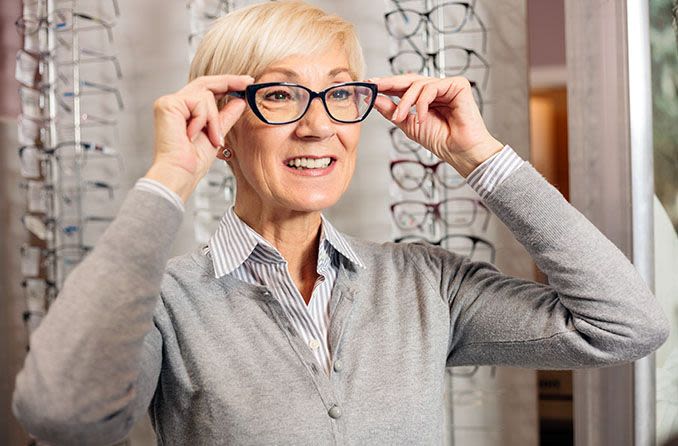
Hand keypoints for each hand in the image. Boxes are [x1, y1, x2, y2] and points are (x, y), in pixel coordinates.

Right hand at [145, 74, 253, 201]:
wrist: (181, 174)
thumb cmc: (193, 163)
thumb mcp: (216, 134)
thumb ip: (226, 116)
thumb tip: (239, 101)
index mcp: (184, 110)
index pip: (206, 90)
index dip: (227, 84)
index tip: (246, 83)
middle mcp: (174, 103)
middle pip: (205, 83)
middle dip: (229, 82)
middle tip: (248, 81)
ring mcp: (169, 102)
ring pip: (206, 95)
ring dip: (214, 119)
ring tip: (211, 139)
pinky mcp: (168, 104)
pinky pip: (198, 102)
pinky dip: (204, 120)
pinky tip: (195, 134)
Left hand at [370, 74, 503, 176]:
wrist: (459, 152)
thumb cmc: (440, 140)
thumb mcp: (408, 124)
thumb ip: (392, 110)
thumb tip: (374, 98)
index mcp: (425, 98)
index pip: (403, 86)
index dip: (386, 85)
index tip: (369, 84)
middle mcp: (436, 90)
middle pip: (409, 80)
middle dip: (389, 83)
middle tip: (374, 85)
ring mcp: (447, 86)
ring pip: (418, 84)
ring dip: (405, 101)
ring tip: (401, 117)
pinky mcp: (458, 85)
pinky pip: (432, 87)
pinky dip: (422, 103)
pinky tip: (421, 119)